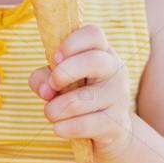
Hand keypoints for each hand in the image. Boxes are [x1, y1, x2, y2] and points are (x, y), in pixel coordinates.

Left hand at [28, 24, 132, 161]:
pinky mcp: (116, 123)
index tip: (54, 58)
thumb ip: (44, 77)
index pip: (93, 34)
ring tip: (51, 113)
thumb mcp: (59, 80)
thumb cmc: (78, 94)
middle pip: (93, 61)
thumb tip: (45, 89)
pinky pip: (83, 125)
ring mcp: (119, 96)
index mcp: (102, 51)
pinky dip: (63, 128)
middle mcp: (115, 69)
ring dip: (54, 109)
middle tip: (52, 85)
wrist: (109, 128)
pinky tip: (58, 128)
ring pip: (80, 100)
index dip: (72, 43)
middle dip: (63, 74)